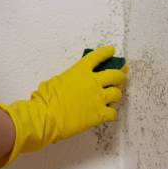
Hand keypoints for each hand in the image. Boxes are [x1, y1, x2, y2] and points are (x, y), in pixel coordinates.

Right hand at [0, 46, 126, 168]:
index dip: (106, 52)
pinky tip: (108, 113)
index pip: (98, 56)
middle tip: (122, 75)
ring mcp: (98, 98)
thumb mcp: (55, 81)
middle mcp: (93, 82)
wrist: (46, 118)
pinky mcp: (100, 114)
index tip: (112, 51)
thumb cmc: (45, 100)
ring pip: (117, 93)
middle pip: (115, 74)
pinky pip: (113, 112)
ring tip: (114, 96)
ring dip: (117, 94)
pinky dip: (111, 112)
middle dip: (120, 74)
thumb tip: (73, 82)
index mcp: (80, 71)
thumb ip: (70, 78)